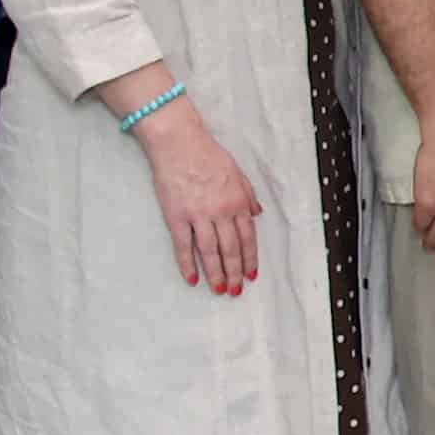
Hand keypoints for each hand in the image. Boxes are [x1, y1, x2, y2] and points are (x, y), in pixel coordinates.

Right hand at [135, 102, 266, 299]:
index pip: (248, 237)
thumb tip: (258, 214)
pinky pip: (184, 246)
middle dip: (235, 272)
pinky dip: (188, 264)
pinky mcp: (177, 217)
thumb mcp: (238, 173)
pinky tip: (192, 279)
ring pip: (210, 252)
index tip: (252, 275)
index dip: (250, 258)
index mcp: (239, 202)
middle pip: (231, 249)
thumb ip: (249, 195)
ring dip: (216, 273)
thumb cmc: (209, 155)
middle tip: (236, 290)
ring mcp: (199, 216)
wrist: (180, 144)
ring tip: (220, 289)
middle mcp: (222, 212)